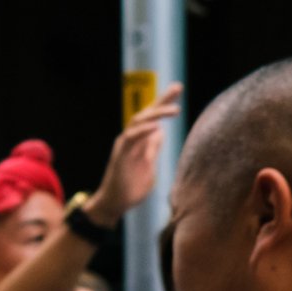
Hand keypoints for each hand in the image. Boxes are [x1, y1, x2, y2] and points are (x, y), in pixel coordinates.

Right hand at [88, 83, 183, 223]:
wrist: (114, 203)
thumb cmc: (131, 188)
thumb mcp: (149, 166)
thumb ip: (152, 149)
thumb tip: (160, 132)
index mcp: (141, 141)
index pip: (153, 117)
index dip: (164, 103)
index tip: (177, 89)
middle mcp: (132, 139)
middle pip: (146, 113)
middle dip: (162, 99)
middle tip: (177, 86)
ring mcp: (125, 145)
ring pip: (138, 121)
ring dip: (156, 113)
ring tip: (175, 109)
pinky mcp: (121, 154)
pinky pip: (131, 138)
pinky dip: (144, 130)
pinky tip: (156, 126)